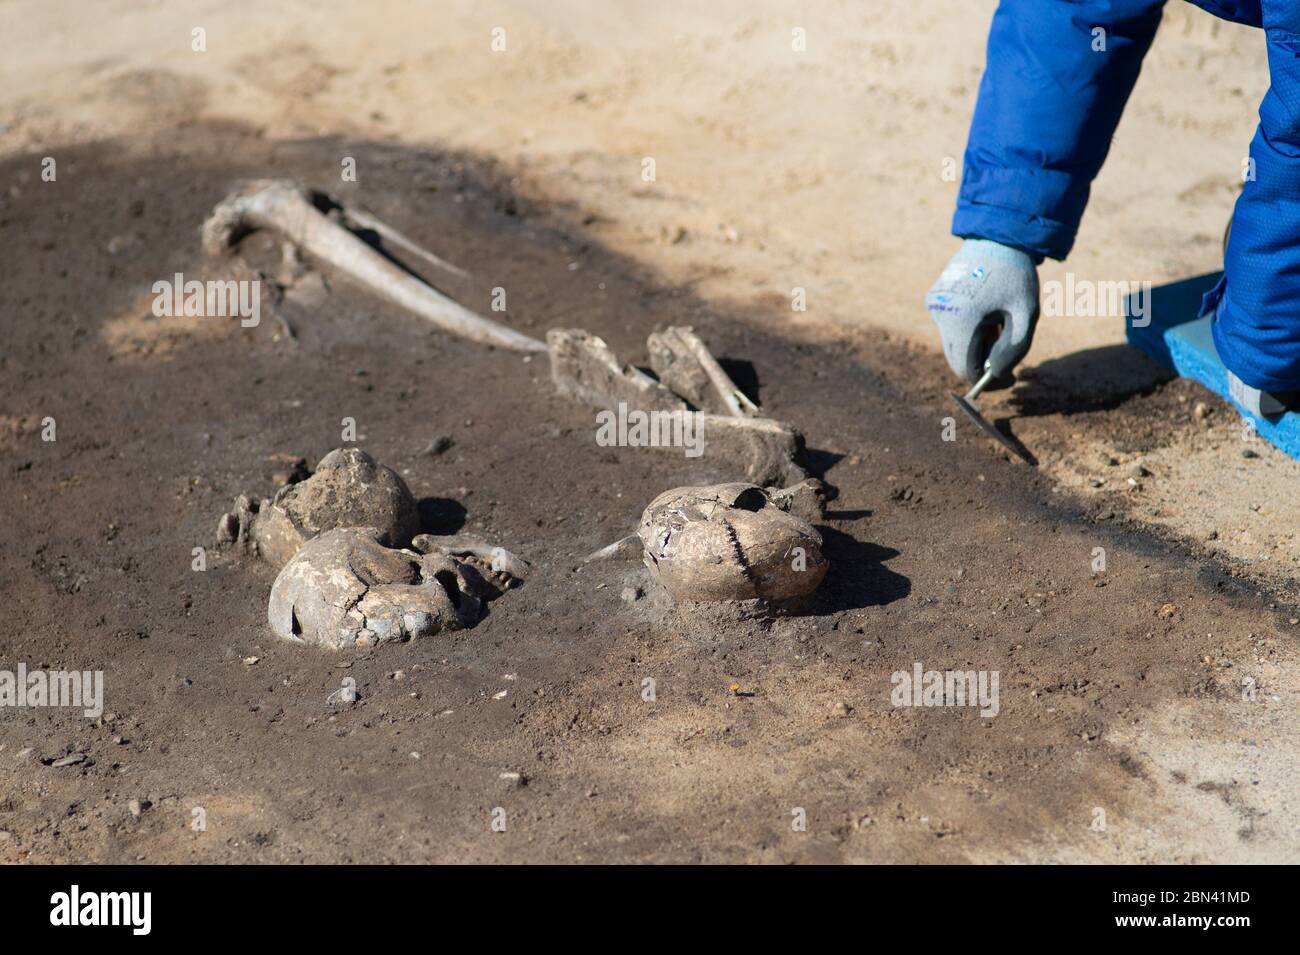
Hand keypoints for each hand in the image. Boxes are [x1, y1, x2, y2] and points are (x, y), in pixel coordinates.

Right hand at [925, 238, 1039, 383]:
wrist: (996, 236)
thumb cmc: (1016, 276)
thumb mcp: (1026, 314)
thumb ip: (1014, 350)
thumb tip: (996, 374)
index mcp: (963, 321)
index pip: (966, 369)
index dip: (987, 381)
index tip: (1009, 379)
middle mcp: (941, 316)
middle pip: (957, 359)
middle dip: (981, 362)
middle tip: (1006, 352)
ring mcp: (935, 306)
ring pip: (953, 343)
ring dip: (975, 344)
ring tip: (998, 323)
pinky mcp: (934, 299)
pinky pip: (949, 326)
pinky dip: (967, 329)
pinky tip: (985, 310)